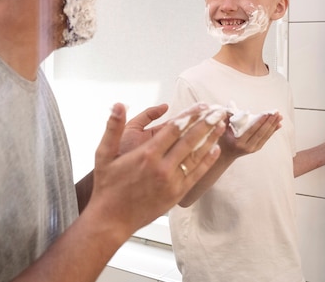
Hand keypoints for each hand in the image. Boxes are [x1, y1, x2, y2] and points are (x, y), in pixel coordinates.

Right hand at [87, 102, 224, 236]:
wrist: (112, 219)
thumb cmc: (107, 186)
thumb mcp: (104, 154)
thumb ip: (113, 128)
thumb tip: (117, 105)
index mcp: (146, 154)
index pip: (173, 129)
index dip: (189, 115)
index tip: (200, 106)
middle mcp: (162, 167)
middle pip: (189, 140)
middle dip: (205, 123)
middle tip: (217, 111)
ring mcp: (171, 182)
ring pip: (196, 156)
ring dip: (210, 139)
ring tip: (221, 126)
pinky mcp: (176, 194)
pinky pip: (196, 174)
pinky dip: (207, 161)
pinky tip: (215, 150)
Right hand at [217, 112, 282, 159]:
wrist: (226, 153)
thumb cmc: (223, 137)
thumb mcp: (222, 128)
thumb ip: (227, 116)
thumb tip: (230, 103)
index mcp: (238, 142)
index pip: (251, 130)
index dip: (260, 122)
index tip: (266, 113)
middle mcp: (247, 147)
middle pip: (261, 133)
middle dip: (269, 122)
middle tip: (276, 112)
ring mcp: (253, 149)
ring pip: (265, 136)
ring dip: (273, 125)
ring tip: (279, 116)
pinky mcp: (257, 148)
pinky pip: (266, 138)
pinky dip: (272, 130)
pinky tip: (278, 124)